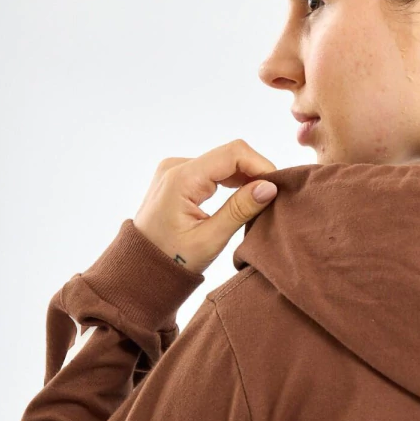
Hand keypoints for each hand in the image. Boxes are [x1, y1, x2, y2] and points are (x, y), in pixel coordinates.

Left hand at [133, 139, 277, 274]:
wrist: (141, 267)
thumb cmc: (172, 260)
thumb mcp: (210, 239)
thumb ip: (240, 210)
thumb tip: (269, 187)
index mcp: (181, 178)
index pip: (232, 153)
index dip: (261, 165)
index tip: (278, 187)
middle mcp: (177, 166)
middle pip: (229, 155)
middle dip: (255, 172)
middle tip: (274, 198)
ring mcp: (176, 170)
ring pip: (223, 162)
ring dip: (245, 178)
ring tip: (261, 202)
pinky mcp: (179, 178)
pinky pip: (213, 171)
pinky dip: (232, 182)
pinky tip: (244, 200)